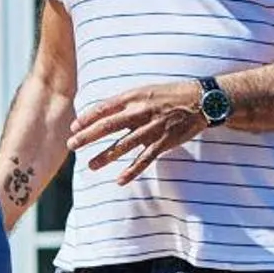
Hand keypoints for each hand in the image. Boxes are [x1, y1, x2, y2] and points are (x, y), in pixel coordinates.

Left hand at [70, 82, 207, 184]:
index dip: (88, 117)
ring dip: (105, 156)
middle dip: (88, 136)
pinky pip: (146, 159)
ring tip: (90, 166)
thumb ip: (124, 102)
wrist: (202, 100)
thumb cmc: (169, 95)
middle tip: (72, 145)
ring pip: (125, 145)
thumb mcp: (145, 91)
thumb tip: (100, 112)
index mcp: (135, 97)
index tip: (73, 126)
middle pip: (109, 126)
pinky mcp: (164, 142)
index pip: (105, 107)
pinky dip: (133, 170)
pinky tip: (120, 181)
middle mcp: (142, 112)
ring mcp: (153, 128)